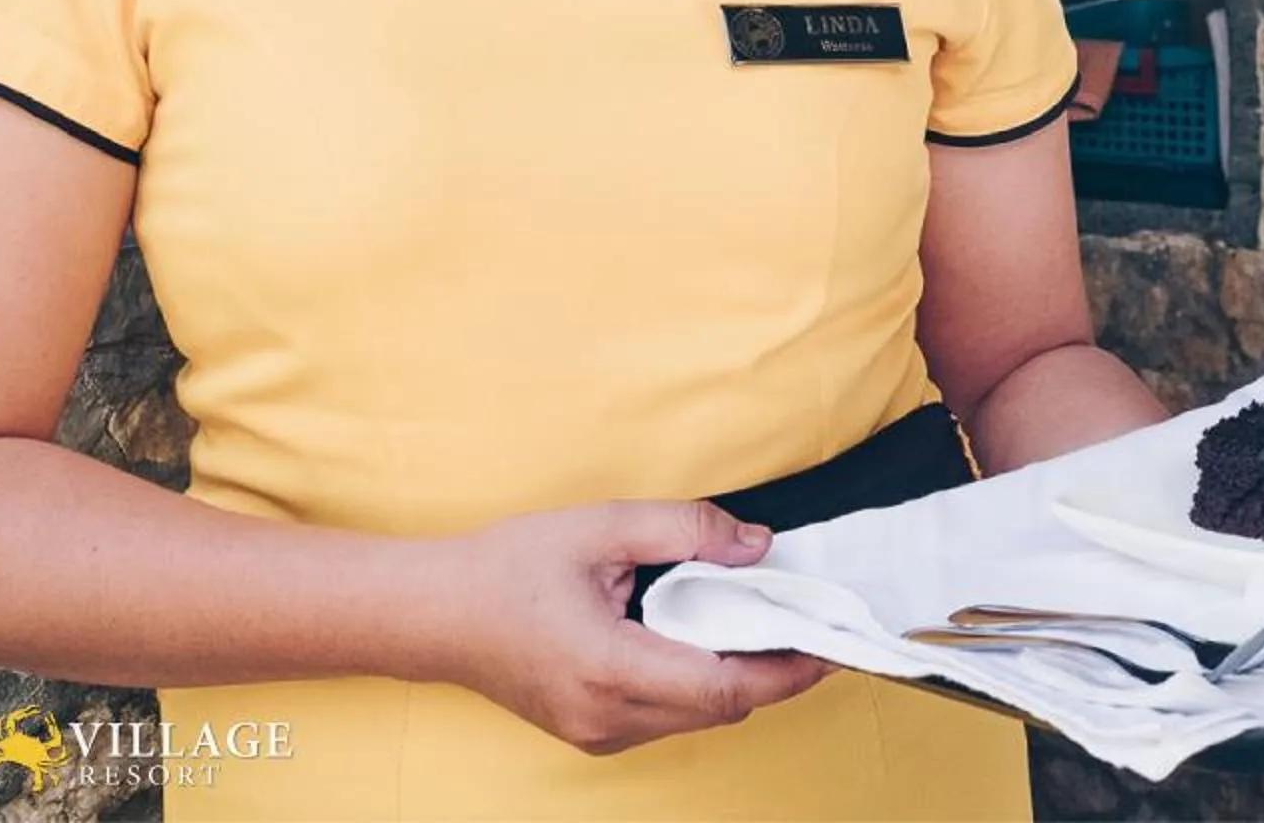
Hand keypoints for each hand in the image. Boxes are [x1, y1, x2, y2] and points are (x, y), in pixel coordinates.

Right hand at [423, 500, 829, 754]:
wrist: (432, 614)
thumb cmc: (506, 568)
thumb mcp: (601, 527)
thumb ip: (686, 530)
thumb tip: (758, 546)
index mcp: (610, 668)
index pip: (725, 686)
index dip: (787, 668)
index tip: (831, 642)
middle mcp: (606, 717)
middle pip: (720, 707)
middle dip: (773, 670)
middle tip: (809, 622)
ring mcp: (596, 734)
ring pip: (697, 716)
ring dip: (736, 676)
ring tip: (763, 623)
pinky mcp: (590, 732)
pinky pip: (667, 716)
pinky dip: (700, 683)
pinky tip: (707, 638)